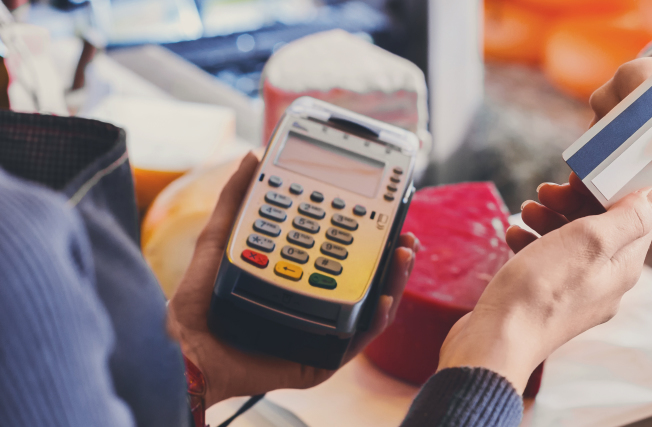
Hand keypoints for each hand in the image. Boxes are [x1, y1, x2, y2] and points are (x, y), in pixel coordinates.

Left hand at [167, 154, 417, 405]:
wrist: (187, 350)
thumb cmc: (199, 303)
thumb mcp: (220, 238)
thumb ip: (237, 198)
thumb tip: (253, 157)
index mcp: (300, 276)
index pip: (345, 252)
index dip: (370, 233)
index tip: (388, 211)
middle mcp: (316, 302)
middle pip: (367, 278)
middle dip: (393, 256)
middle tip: (405, 236)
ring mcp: (323, 330)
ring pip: (372, 307)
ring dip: (395, 282)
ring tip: (402, 257)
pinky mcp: (323, 358)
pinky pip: (358, 340)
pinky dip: (376, 320)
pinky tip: (383, 300)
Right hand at [436, 185, 651, 392]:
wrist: (498, 339)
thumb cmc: (544, 288)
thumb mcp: (592, 240)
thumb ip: (630, 217)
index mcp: (625, 267)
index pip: (637, 217)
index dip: (613, 190)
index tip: (583, 176)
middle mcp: (606, 281)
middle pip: (602, 227)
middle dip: (574, 202)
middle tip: (547, 190)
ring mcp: (577, 292)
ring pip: (571, 241)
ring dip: (550, 217)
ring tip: (526, 209)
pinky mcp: (549, 298)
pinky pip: (548, 261)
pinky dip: (533, 242)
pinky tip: (513, 234)